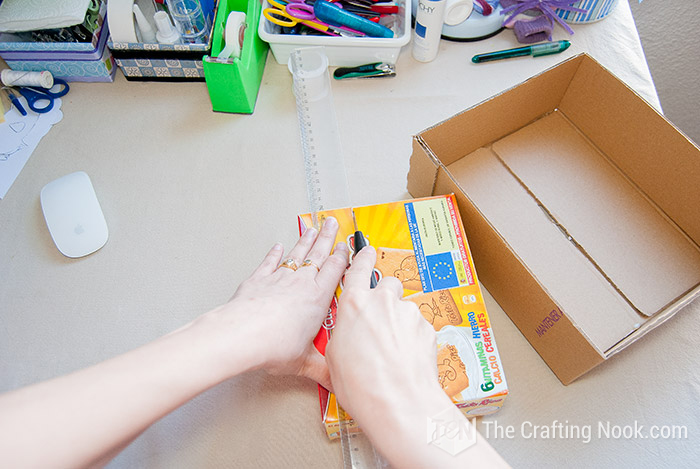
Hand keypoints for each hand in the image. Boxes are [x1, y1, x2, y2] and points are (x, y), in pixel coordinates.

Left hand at [200, 217, 348, 388]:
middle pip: (318, 254)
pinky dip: (274, 253)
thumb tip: (336, 382)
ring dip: (305, 239)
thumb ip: (323, 369)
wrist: (243, 335)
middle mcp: (300, 282)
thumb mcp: (305, 362)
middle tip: (332, 223)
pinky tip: (277, 246)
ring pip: (296, 253)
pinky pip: (269, 262)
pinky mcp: (258, 279)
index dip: (343, 257)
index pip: (336, 270)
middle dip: (327, 237)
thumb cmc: (273, 345)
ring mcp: (279, 278)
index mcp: (318, 298)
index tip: (348, 247)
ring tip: (312, 228)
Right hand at [326, 247, 508, 467]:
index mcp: (354, 304)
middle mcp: (382, 302)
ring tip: (393, 351)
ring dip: (400, 322)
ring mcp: (407, 313)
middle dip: (385, 298)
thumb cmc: (361, 385)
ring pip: (404, 308)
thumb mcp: (334, 357)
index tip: (366, 250)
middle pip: (387, 285)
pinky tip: (407, 358)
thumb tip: (349, 335)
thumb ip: (343, 334)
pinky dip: (414, 338)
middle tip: (379, 323)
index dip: (363, 257)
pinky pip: (419, 326)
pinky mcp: (427, 327)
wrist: (397, 402)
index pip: (359, 268)